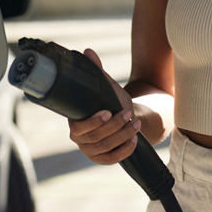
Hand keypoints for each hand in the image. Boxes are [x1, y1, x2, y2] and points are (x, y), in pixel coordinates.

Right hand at [67, 49, 140, 164]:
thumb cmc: (110, 101)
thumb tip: (88, 51)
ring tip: (135, 125)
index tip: (108, 112)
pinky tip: (133, 140)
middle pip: (95, 138)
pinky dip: (124, 151)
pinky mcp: (102, 158)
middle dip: (114, 126)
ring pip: (106, 147)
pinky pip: (112, 159)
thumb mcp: (105, 86)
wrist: (123, 117)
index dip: (93, 122)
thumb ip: (96, 71)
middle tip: (128, 115)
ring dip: (122, 136)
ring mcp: (91, 151)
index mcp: (75, 122)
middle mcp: (79, 139)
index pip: (79, 127)